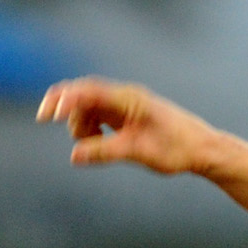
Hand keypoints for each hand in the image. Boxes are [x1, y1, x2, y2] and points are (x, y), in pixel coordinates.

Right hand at [36, 78, 221, 175]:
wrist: (202, 150)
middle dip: (63, 105)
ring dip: (80, 124)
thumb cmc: (176, 149)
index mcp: (129, 99)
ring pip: (88, 107)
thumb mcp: (139, 152)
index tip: (50, 115)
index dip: (66, 99)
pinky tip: (97, 143)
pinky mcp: (126, 116)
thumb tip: (74, 156)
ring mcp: (124, 106)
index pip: (89, 91)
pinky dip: (91, 129)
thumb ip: (105, 152)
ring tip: (91, 145)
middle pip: (82, 93)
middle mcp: (124, 97)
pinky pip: (98, 116)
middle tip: (45, 118)